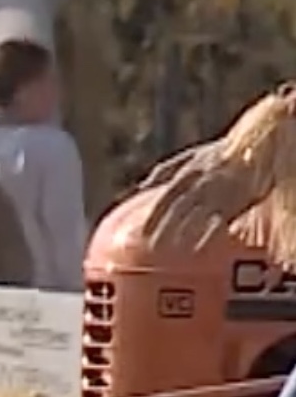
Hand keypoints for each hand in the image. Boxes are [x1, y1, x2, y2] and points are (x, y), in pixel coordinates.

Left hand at [139, 140, 266, 255]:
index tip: (140, 234)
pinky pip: (220, 220)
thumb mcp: (191, 155)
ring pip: (196, 215)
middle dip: (164, 228)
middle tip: (151, 247)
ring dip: (182, 233)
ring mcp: (218, 192)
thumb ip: (165, 170)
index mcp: (188, 173)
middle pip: (178, 209)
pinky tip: (197, 249)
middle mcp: (201, 183)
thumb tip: (141, 186)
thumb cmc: (220, 153)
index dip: (153, 217)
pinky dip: (207, 234)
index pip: (166, 198)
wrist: (256, 145)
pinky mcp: (236, 200)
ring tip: (169, 251)